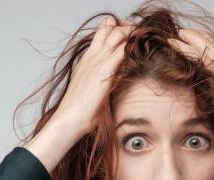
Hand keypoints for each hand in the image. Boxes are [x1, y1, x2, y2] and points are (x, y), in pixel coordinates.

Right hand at [51, 16, 135, 136]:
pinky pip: (123, 49)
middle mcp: (92, 56)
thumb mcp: (92, 91)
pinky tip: (142, 52)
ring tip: (144, 39)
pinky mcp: (104, 69)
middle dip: (127, 27)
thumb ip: (103, 82)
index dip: (117, 29)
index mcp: (87, 59)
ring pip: (118, 33)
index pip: (102, 32)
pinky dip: (133, 47)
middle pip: (110, 26)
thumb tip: (115, 84)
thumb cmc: (80, 111)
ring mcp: (97, 61)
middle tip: (140, 34)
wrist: (69, 118)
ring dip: (132, 33)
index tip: (130, 36)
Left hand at [167, 29, 213, 137]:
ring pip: (203, 43)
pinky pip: (198, 54)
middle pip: (211, 40)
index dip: (204, 40)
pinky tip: (174, 46)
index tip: (192, 38)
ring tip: (173, 37)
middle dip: (194, 35)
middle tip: (181, 32)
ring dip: (187, 38)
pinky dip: (185, 48)